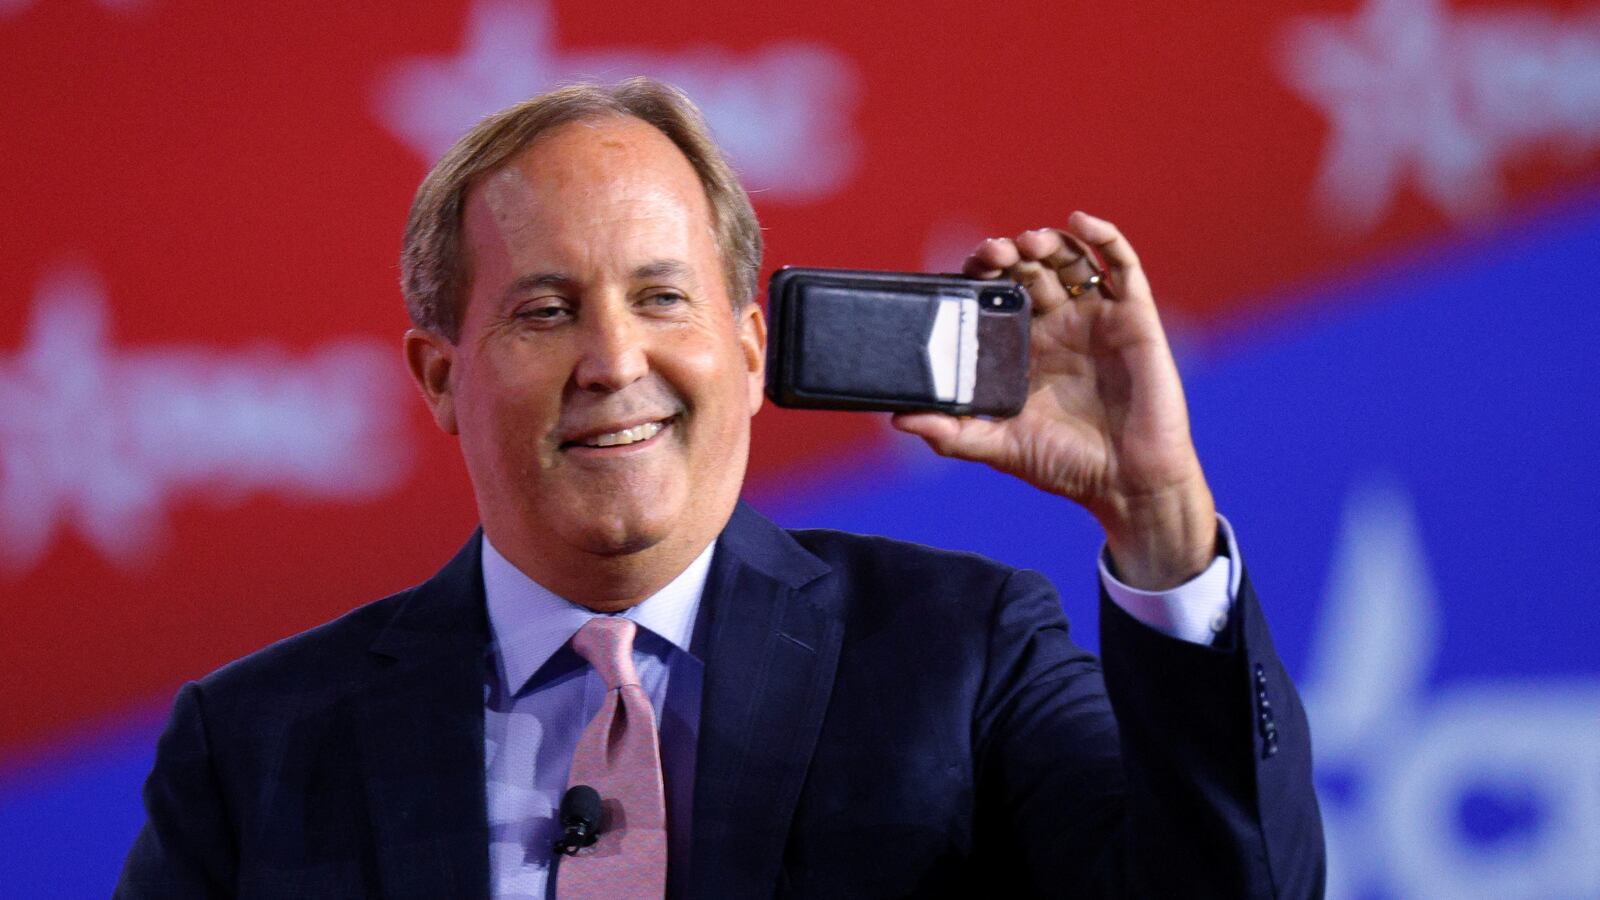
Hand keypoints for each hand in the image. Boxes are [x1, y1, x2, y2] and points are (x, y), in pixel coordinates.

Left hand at [892, 211, 1216, 589]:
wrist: (1128, 484)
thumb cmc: (1066, 466)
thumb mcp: (1000, 447)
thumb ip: (951, 434)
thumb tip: (898, 418)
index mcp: (1024, 347)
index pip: (997, 291)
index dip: (983, 271)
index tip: (970, 266)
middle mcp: (1059, 325)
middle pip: (1030, 268)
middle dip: (1011, 252)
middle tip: (996, 252)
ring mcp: (1097, 317)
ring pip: (1071, 259)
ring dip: (1049, 241)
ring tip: (1030, 243)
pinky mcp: (1134, 317)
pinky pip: (1122, 265)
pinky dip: (1104, 237)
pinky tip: (1081, 223)